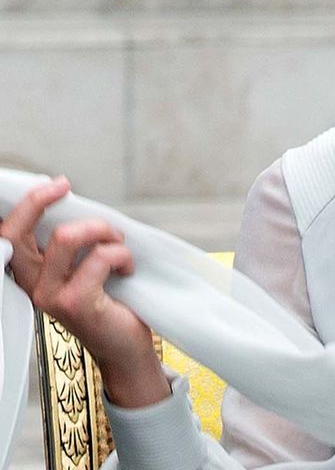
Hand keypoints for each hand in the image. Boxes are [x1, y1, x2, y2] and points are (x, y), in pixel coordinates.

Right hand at [1, 177, 169, 407]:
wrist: (126, 346)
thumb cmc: (111, 304)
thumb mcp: (85, 268)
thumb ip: (74, 244)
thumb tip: (78, 208)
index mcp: (33, 274)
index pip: (9, 235)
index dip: (27, 204)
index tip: (55, 185)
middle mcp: (34, 285)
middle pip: (19, 232)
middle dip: (42, 201)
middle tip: (65, 189)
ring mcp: (50, 295)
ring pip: (65, 237)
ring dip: (102, 231)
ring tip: (118, 245)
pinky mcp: (75, 303)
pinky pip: (100, 257)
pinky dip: (121, 254)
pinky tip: (126, 269)